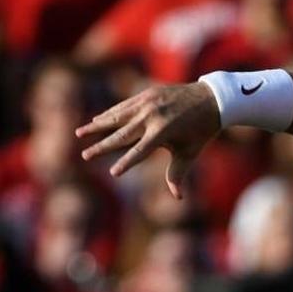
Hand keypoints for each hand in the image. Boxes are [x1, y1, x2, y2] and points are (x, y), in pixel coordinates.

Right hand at [75, 83, 220, 198]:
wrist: (212, 98)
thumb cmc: (201, 130)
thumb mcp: (190, 152)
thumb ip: (178, 172)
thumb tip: (178, 197)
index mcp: (163, 132)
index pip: (140, 151)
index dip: (127, 163)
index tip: (113, 173)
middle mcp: (152, 117)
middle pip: (122, 135)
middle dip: (102, 146)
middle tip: (85, 156)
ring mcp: (147, 103)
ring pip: (117, 117)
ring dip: (97, 125)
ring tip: (80, 133)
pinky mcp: (146, 94)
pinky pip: (124, 106)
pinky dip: (110, 113)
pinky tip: (97, 119)